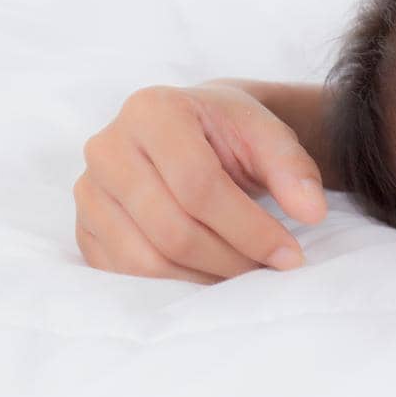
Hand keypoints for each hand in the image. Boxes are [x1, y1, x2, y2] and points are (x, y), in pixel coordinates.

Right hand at [74, 83, 326, 283]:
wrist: (186, 129)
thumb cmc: (226, 131)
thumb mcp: (266, 133)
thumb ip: (292, 168)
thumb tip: (311, 212)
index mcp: (152, 110)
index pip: (198, 185)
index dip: (248, 228)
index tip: (289, 254)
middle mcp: (108, 147)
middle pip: (170, 227)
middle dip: (229, 259)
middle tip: (269, 270)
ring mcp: (89, 189)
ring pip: (145, 259)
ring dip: (202, 279)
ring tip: (242, 273)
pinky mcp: (84, 226)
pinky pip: (124, 274)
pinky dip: (171, 285)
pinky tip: (208, 274)